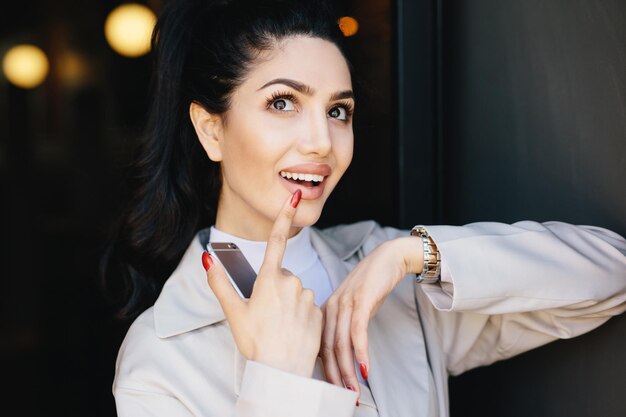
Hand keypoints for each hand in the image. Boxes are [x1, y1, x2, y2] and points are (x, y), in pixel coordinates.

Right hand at [203, 190, 322, 376]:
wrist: (281, 371)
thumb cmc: (255, 342)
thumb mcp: (233, 312)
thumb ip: (219, 283)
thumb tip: (207, 258)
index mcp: (269, 279)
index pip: (277, 240)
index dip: (284, 217)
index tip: (294, 198)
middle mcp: (292, 282)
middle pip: (282, 275)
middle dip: (275, 288)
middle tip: (266, 314)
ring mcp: (307, 297)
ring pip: (296, 292)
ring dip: (289, 303)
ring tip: (280, 325)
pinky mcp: (319, 312)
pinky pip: (308, 307)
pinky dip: (301, 315)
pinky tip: (293, 331)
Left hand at [320, 236, 423, 396]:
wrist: (389, 258)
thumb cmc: (372, 285)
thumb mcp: (354, 308)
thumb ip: (345, 328)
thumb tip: (345, 356)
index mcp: (325, 311)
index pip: (320, 347)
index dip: (325, 371)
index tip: (332, 390)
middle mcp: (331, 307)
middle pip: (328, 349)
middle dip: (335, 377)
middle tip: (344, 398)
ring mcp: (345, 303)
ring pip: (342, 343)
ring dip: (348, 371)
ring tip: (355, 391)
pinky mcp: (361, 300)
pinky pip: (358, 330)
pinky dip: (361, 351)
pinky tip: (364, 368)